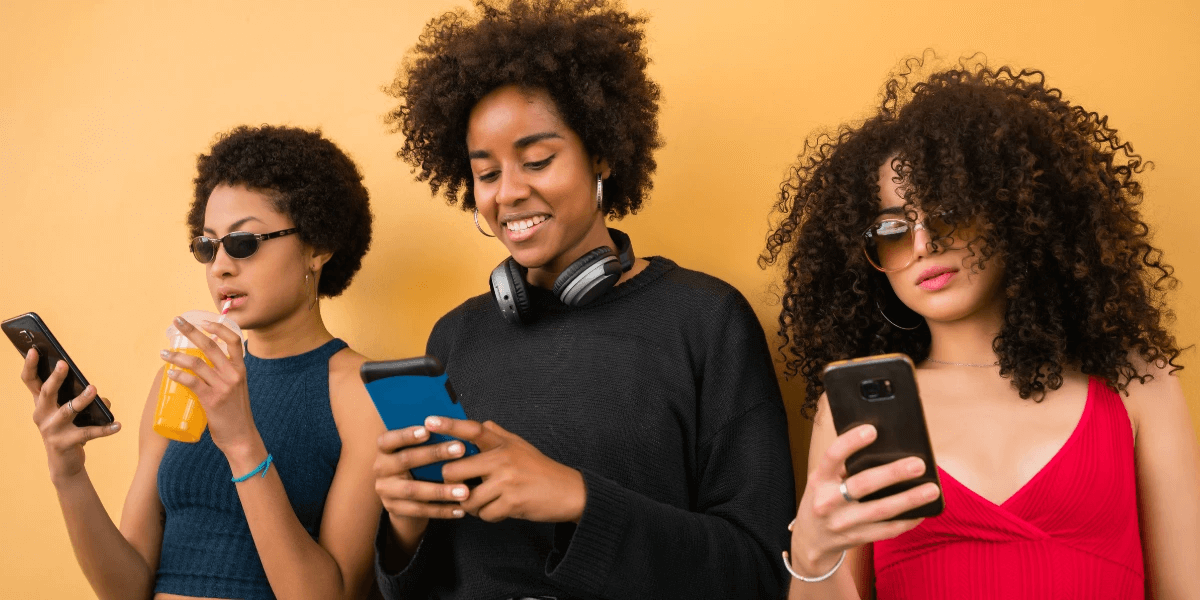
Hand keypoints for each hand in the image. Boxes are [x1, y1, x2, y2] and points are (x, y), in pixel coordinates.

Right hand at [21, 349, 120, 482]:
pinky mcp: (65, 443)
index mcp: (41, 403)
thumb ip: (82, 398)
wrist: (64, 463)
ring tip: (94, 389)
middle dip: (55, 378)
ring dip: (81, 399)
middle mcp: (42, 415)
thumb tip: (98, 395)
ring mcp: (51, 430)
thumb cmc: (68, 429)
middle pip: (46, 393)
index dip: (31, 365)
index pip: (30, 381)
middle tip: (64, 364)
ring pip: (67, 411)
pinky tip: (118, 424)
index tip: (35, 350)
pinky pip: (88, 433)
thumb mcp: (70, 412)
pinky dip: (105, 429)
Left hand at [160, 317, 257, 454]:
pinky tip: (169, 373)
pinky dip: (179, 375)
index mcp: (241, 369)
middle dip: (191, 331)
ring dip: (177, 356)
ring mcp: (223, 387)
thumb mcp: (236, 389)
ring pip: (197, 363)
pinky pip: (193, 382)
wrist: (241, 437)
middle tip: (176, 321)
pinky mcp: (212, 400)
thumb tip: (202, 366)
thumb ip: (224, 376)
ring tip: (163, 352)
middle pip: (211, 345)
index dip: (219, 327)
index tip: (203, 320)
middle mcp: (234, 374)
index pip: (234, 340)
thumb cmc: (235, 413)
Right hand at [374, 424, 471, 520]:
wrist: (402, 498)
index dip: (406, 435)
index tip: (427, 430)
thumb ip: (428, 439)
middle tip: (461, 448)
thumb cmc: (417, 464)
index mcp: (384, 449)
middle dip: (435, 454)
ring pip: (414, 490)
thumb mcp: (416, 450)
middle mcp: (381, 468)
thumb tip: (453, 424)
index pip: (389, 439)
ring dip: (441, 490)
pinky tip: (460, 509)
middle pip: (406, 460)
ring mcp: (386, 491)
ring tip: (465, 490)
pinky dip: (442, 510)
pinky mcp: (394, 509)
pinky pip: (420, 511)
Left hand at [431, 416, 585, 523]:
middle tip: (461, 487)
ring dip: (471, 505)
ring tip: (484, 502)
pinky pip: (483, 514)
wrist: (569, 492)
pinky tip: (499, 509)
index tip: (429, 421)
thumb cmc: (541, 469)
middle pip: (454, 470)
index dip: (449, 425)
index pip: (472, 430)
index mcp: (503, 443)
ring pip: (467, 497)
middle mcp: (503, 458)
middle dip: (452, 484)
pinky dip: (488, 515)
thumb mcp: (521, 445)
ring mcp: (506, 480)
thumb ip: (499, 434)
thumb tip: (482, 422)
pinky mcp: (512, 502)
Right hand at [787, 424, 940, 576]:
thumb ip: (843, 467)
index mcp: (819, 480)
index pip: (832, 456)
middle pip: (862, 485)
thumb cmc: (822, 500)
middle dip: (892, 473)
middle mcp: (827, 502)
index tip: (872, 430)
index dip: (851, 442)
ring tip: (932, 489)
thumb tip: (884, 448)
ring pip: (880, 510)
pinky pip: (887, 530)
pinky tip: (922, 511)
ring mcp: (842, 523)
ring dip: (909, 499)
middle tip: (918, 464)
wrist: (811, 540)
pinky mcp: (856, 538)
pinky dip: (907, 521)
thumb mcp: (822, 481)